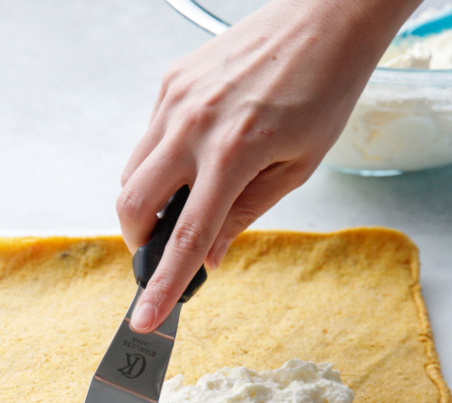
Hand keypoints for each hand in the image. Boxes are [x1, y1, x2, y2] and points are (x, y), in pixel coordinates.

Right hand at [120, 0, 421, 332]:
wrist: (325, 18)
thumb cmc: (323, 90)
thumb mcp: (294, 170)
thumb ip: (243, 216)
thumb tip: (208, 258)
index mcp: (234, 154)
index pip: (186, 237)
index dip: (161, 286)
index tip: (143, 320)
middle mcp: (194, 125)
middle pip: (132, 206)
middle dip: (140, 242)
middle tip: (164, 250)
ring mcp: (176, 100)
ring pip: (130, 173)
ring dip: (146, 203)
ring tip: (188, 198)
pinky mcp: (170, 82)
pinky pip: (146, 139)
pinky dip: (159, 163)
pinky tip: (195, 155)